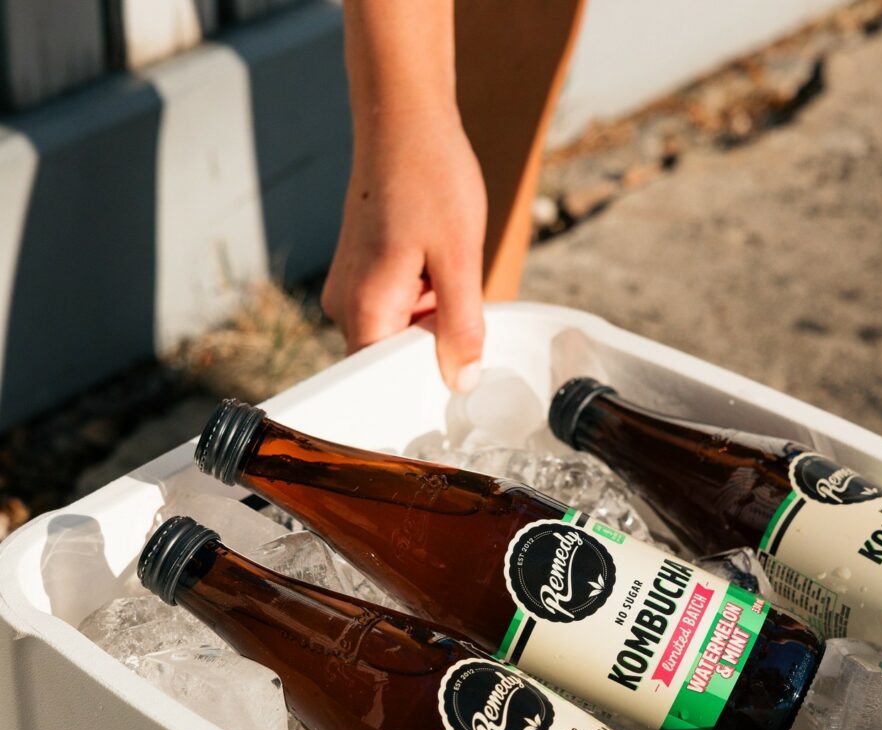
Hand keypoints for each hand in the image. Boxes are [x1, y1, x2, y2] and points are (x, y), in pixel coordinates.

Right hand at [322, 108, 486, 391]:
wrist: (403, 119)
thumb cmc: (429, 177)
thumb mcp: (459, 258)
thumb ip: (461, 327)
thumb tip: (461, 380)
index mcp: (364, 310)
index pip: (381, 383)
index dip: (422, 384)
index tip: (454, 375)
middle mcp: (345, 306)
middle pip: (391, 360)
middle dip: (433, 347)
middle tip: (461, 305)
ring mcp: (348, 289)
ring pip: (397, 333)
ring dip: (431, 318)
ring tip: (446, 270)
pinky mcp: (359, 274)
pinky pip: (394, 308)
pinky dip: (422, 298)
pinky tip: (436, 264)